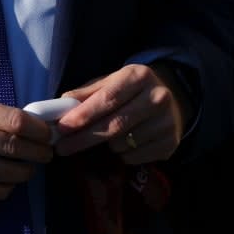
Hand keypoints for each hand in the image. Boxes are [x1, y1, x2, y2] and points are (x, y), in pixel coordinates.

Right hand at [0, 89, 53, 199]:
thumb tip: (25, 124)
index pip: (16, 121)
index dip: (39, 129)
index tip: (48, 132)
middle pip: (15, 147)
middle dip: (38, 152)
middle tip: (47, 152)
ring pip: (6, 172)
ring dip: (25, 171)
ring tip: (30, 167)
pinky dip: (5, 188)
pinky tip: (9, 182)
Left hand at [53, 64, 187, 163]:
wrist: (173, 98)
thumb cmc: (132, 90)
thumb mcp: (111, 82)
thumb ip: (86, 93)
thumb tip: (60, 105)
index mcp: (138, 76)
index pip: (108, 99)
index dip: (84, 115)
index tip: (63, 128)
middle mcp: (157, 97)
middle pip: (114, 125)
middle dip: (84, 138)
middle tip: (62, 148)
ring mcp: (166, 122)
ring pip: (123, 144)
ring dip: (106, 146)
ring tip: (104, 138)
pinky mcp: (171, 143)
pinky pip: (135, 157)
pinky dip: (122, 155)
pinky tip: (123, 145)